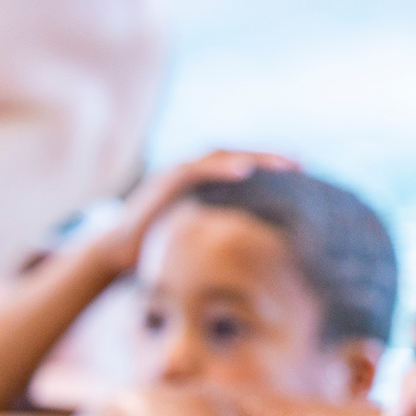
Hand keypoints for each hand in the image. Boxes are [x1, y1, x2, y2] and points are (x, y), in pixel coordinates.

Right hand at [90, 150, 297, 273]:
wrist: (114, 255)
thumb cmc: (155, 252)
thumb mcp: (195, 243)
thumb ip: (219, 239)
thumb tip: (251, 259)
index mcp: (200, 185)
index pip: (239, 168)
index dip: (268, 168)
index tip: (299, 172)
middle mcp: (189, 172)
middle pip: (236, 156)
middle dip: (269, 158)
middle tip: (301, 164)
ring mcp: (176, 174)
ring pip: (221, 157)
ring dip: (254, 158)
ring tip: (283, 164)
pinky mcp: (165, 182)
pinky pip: (198, 169)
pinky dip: (222, 168)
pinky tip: (245, 171)